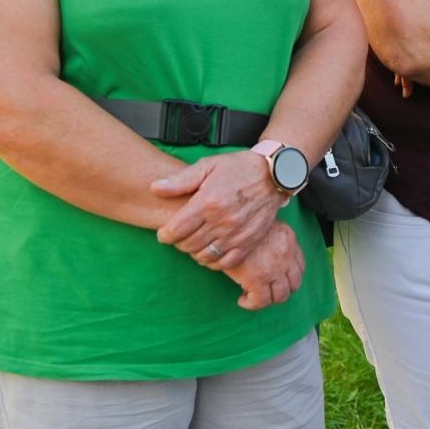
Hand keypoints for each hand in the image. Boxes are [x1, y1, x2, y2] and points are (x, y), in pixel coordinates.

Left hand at [152, 151, 288, 269]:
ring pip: (204, 256)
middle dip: (178, 243)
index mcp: (207, 202)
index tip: (164, 233)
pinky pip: (225, 263)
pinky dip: (214, 262)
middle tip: (179, 236)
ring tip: (194, 243)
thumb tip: (155, 188)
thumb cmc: (239, 168)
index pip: (175, 230)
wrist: (274, 175)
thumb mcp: (208, 166)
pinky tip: (210, 252)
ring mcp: (236, 234)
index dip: (164, 235)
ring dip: (194, 252)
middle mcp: (221, 221)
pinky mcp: (248, 242)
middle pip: (187, 245)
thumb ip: (180, 180)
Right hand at [223, 221, 305, 310]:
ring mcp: (274, 268)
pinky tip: (242, 300)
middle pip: (294, 283)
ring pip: (281, 295)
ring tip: (254, 297)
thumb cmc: (238, 222)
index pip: (299, 266)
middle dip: (281, 291)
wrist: (225, 223)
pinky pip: (261, 301)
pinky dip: (252, 304)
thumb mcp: (262, 223)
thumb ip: (271, 236)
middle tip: (266, 291)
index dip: (289, 277)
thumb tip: (266, 250)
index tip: (276, 279)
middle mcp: (287, 254)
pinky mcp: (257, 279)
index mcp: (289, 239)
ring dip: (268, 299)